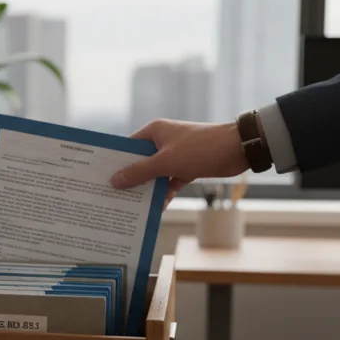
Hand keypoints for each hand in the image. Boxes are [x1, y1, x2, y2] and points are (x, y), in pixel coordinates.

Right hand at [110, 119, 248, 204]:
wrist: (238, 149)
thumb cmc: (200, 148)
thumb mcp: (166, 161)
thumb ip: (139, 172)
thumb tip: (115, 180)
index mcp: (154, 132)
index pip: (127, 147)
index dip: (115, 162)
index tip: (101, 177)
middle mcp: (162, 141)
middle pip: (139, 162)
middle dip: (130, 179)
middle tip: (113, 196)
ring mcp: (175, 155)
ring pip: (154, 174)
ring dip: (147, 189)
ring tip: (131, 206)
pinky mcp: (187, 167)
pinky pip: (169, 182)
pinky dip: (164, 193)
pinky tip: (156, 208)